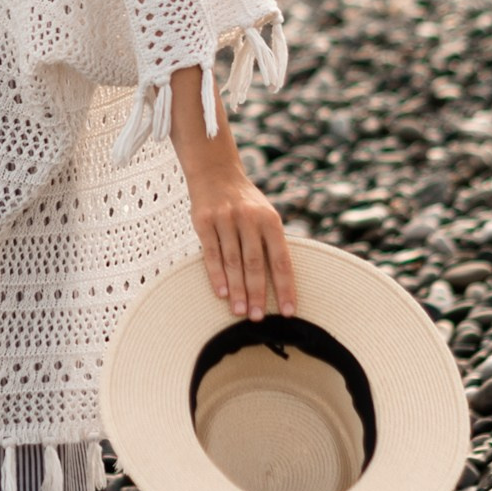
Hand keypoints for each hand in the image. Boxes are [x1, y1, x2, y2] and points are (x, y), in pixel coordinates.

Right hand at [188, 168, 295, 321]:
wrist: (216, 172)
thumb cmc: (245, 202)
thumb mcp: (265, 214)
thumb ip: (272, 242)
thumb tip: (283, 282)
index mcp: (270, 220)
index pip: (281, 260)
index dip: (285, 288)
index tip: (288, 312)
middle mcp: (249, 218)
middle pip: (255, 264)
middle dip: (258, 294)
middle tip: (258, 318)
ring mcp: (225, 219)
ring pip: (233, 262)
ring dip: (237, 290)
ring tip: (240, 312)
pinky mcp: (204, 221)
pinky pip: (211, 253)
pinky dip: (216, 275)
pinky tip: (221, 293)